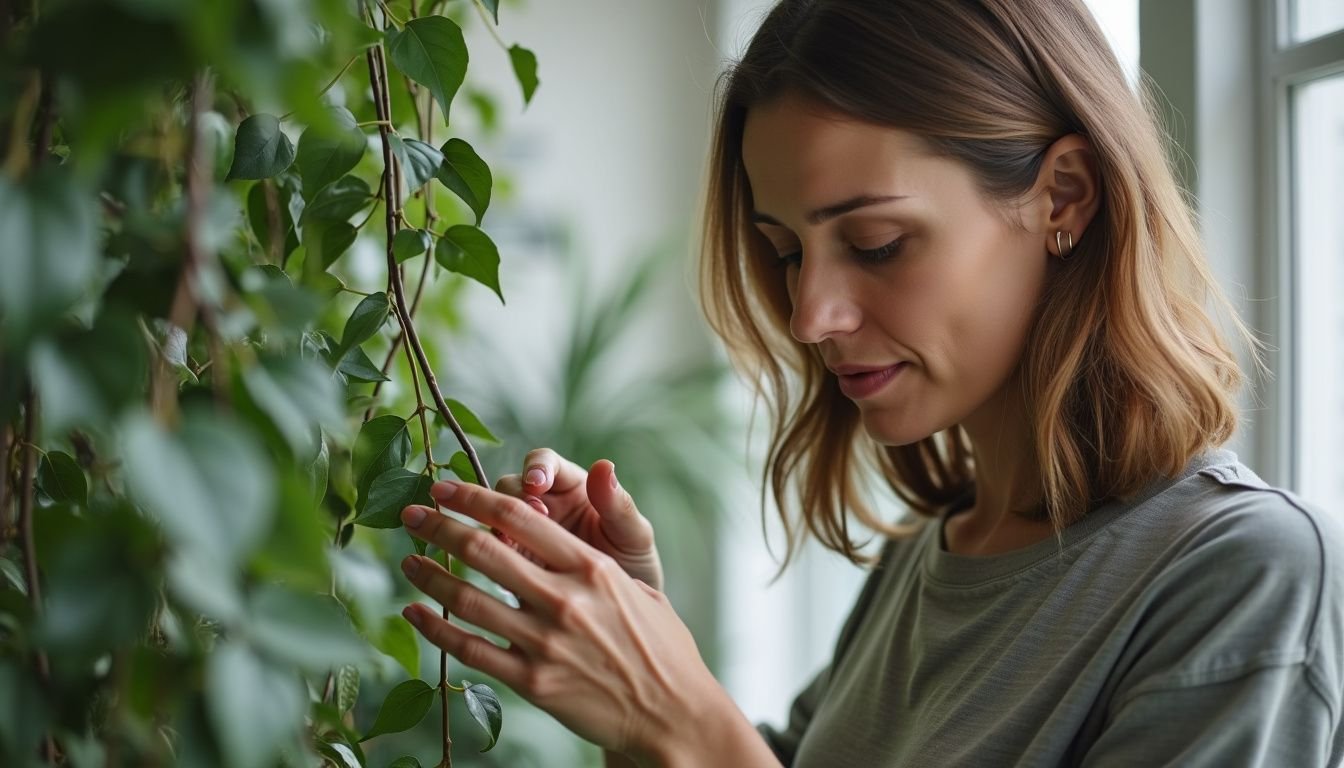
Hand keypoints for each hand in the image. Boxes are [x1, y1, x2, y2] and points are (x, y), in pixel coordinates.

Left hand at [398, 480, 725, 762]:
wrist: (672, 714)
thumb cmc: (660, 648)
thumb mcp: (638, 586)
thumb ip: (596, 552)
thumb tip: (575, 520)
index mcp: (591, 567)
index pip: (518, 517)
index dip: (473, 497)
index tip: (445, 488)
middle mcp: (565, 599)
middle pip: (484, 550)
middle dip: (440, 527)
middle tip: (411, 515)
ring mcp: (545, 641)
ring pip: (468, 599)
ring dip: (429, 575)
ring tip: (407, 561)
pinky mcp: (533, 681)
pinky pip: (470, 650)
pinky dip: (436, 629)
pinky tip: (415, 613)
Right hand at [492, 449, 663, 591]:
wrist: (625, 613)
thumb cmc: (633, 561)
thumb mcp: (633, 536)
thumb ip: (618, 505)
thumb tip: (604, 465)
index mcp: (573, 486)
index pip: (544, 462)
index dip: (536, 467)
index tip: (537, 483)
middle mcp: (544, 503)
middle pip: (510, 486)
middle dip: (513, 498)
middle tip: (530, 517)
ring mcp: (525, 533)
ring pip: (495, 518)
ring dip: (497, 526)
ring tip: (512, 543)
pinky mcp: (515, 562)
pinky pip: (494, 553)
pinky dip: (492, 557)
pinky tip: (505, 569)